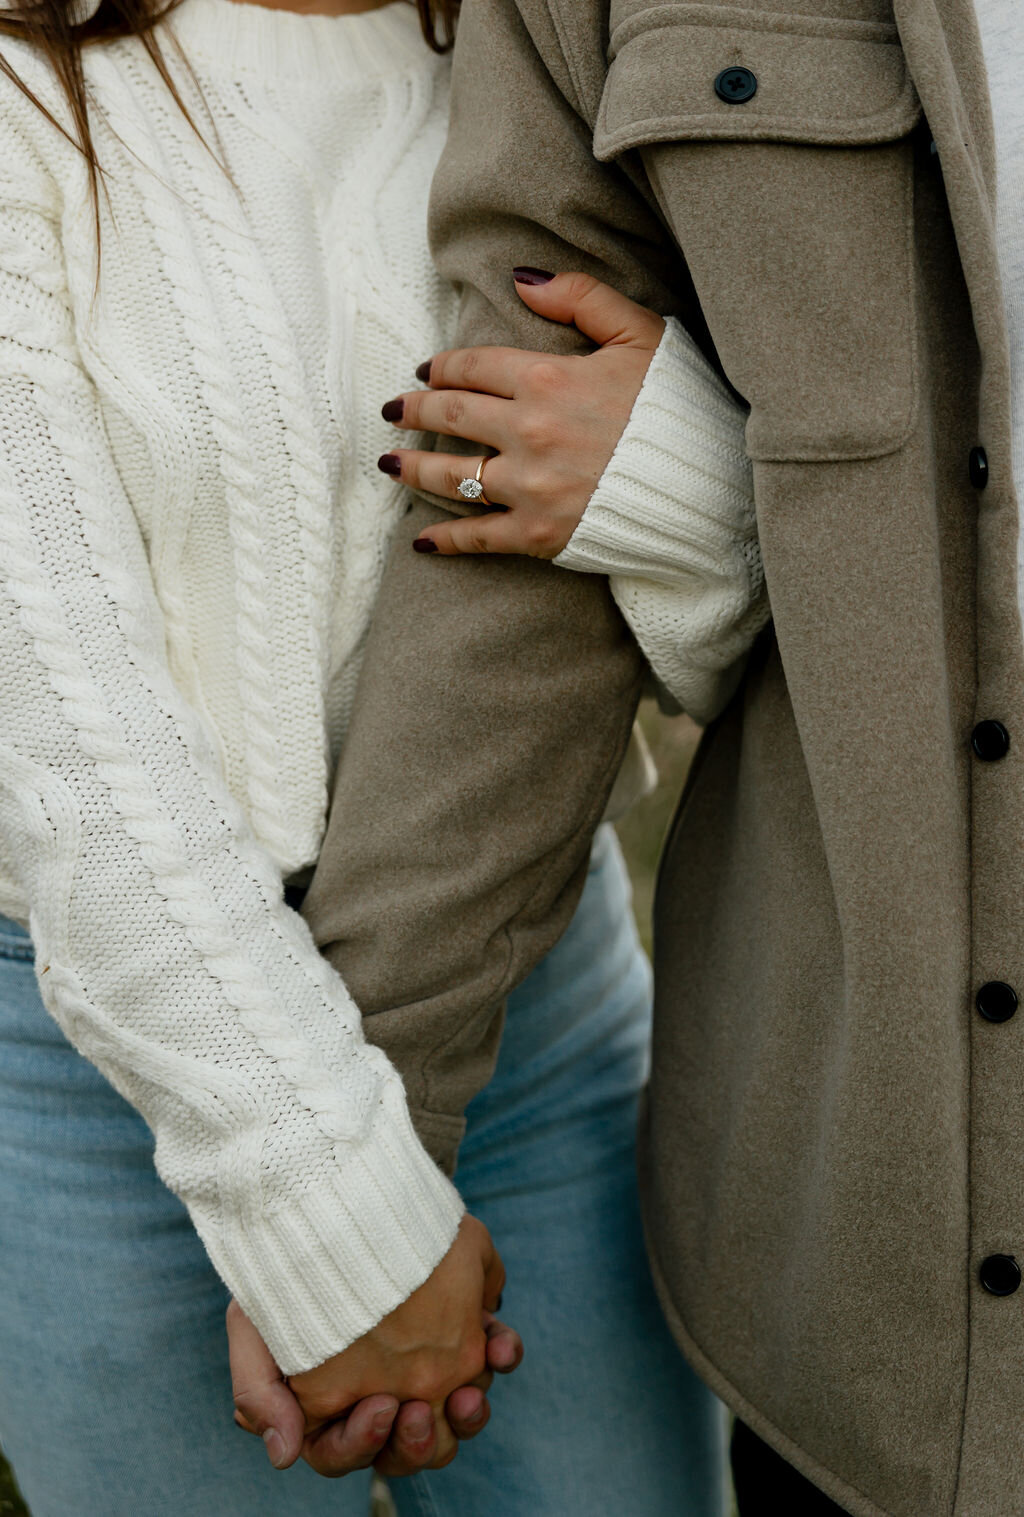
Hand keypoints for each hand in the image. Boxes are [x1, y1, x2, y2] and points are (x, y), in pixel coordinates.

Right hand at [229, 1215, 522, 1477]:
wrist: (329, 1194)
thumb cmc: (287, 1264)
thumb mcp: (254, 1323)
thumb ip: (257, 1394)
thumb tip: (283, 1456)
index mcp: (336, 1401)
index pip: (351, 1452)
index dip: (363, 1445)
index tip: (377, 1409)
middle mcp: (388, 1388)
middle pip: (414, 1448)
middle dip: (421, 1442)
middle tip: (418, 1411)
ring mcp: (432, 1358)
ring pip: (460, 1415)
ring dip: (468, 1416)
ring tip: (466, 1395)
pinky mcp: (466, 1320)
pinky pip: (495, 1353)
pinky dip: (502, 1353)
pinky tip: (497, 1342)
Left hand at [376, 269, 664, 556]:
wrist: (710, 487)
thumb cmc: (679, 407)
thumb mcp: (640, 334)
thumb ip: (581, 297)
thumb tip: (522, 278)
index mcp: (548, 379)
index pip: (472, 366)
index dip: (442, 365)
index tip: (426, 369)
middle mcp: (528, 433)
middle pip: (451, 415)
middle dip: (413, 409)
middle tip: (392, 410)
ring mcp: (529, 488)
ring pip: (451, 475)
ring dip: (412, 467)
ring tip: (390, 461)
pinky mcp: (538, 534)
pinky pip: (477, 538)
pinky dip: (444, 540)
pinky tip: (420, 540)